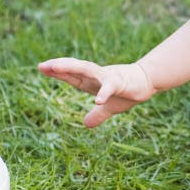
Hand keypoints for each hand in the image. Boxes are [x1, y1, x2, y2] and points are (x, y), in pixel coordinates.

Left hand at [37, 58, 154, 126]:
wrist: (148, 81)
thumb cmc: (128, 91)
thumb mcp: (110, 107)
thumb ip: (97, 115)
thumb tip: (86, 124)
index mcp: (91, 81)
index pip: (71, 75)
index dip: (57, 72)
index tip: (41, 67)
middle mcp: (96, 75)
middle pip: (74, 68)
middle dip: (59, 66)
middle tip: (43, 66)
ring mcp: (107, 77)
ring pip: (86, 69)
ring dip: (71, 68)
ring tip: (56, 68)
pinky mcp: (120, 82)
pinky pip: (110, 87)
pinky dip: (103, 93)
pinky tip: (97, 101)